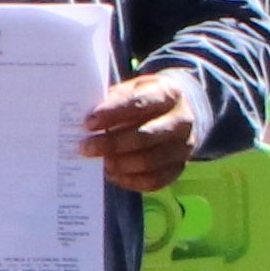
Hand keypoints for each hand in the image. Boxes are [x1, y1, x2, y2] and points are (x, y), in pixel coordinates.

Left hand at [80, 71, 202, 193]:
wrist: (176, 114)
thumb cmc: (145, 100)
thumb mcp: (131, 89)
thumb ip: (113, 101)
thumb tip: (88, 121)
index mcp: (169, 94)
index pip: (141, 103)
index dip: (113, 113)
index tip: (88, 123)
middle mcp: (182, 120)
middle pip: (145, 136)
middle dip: (111, 144)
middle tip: (85, 148)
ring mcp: (184, 146)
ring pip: (149, 161)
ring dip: (117, 164)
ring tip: (98, 162)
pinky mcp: (179, 167)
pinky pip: (153, 180)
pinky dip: (128, 180)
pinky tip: (111, 173)